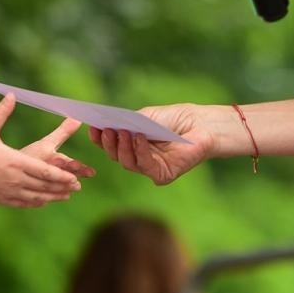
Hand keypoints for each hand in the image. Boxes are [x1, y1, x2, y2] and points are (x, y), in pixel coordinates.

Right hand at [0, 95, 83, 206]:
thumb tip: (11, 94)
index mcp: (15, 162)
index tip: (75, 177)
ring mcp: (9, 192)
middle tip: (78, 186)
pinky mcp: (3, 199)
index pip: (44, 171)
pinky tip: (43, 201)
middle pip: (44, 186)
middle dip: (63, 187)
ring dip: (53, 197)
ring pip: (37, 197)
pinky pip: (24, 203)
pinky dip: (37, 203)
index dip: (61, 176)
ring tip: (66, 196)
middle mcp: (15, 179)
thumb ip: (1, 113)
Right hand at [89, 104, 218, 185]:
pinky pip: (145, 165)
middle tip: (105, 129)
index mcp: (132, 145)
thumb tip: (107, 125)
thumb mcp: (145, 117)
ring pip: (128, 162)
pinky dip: (140, 150)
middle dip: (109, 143)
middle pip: (116, 155)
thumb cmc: (174, 119)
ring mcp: (150, 168)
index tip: (91, 126)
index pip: (111, 144)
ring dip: (123, 146)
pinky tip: (138, 137)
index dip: (99, 138)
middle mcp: (139, 159)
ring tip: (122, 131)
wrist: (201, 124)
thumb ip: (127, 122)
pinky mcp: (162, 175)